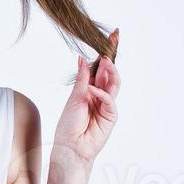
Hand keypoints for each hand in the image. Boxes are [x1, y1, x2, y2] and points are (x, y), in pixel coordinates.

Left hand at [52, 28, 120, 166]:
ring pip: (114, 83)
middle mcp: (100, 94)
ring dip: (111, 71)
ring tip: (106, 61)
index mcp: (90, 88)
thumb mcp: (74, 98)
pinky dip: (101, 94)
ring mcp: (107, 105)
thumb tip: (82, 59)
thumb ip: (82, 79)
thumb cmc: (69, 125)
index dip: (106, 52)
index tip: (112, 36)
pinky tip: (92, 91)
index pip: (101, 67)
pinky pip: (109, 100)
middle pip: (110, 72)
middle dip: (112, 55)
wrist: (70, 147)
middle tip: (112, 41)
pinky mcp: (111, 116)